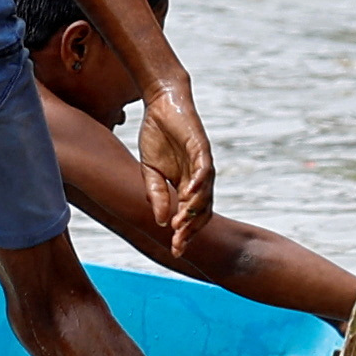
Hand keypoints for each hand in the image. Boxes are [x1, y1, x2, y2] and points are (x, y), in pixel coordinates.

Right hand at [134, 78, 215, 255]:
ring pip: (205, 194)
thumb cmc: (157, 136)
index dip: (184, 234)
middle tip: (178, 243)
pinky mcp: (202, 148)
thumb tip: (160, 221)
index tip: (175, 250)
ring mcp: (203, 165)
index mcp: (187, 186)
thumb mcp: (150, 170)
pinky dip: (199, 182)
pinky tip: (189, 193)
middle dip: (190, 229)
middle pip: (202, 211)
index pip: (190, 216)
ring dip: (194, 210)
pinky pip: (205, 169)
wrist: (162, 105)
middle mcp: (199, 180)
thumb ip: (156, 194)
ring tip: (181, 225)